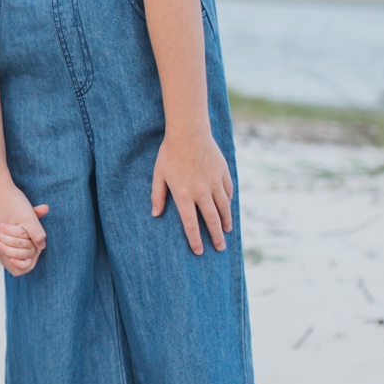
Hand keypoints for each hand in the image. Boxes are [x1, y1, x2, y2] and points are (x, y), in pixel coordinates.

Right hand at [0, 182, 49, 277]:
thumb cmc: (12, 201)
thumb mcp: (29, 218)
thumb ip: (38, 235)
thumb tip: (42, 246)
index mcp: (0, 246)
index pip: (17, 269)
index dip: (29, 262)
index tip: (36, 247)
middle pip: (14, 262)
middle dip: (27, 253)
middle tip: (33, 239)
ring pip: (11, 252)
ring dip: (22, 245)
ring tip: (29, 232)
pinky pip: (7, 244)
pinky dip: (17, 239)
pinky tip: (23, 227)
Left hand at [150, 125, 232, 254]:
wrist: (189, 132)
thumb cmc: (170, 153)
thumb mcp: (158, 174)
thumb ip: (157, 195)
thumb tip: (155, 214)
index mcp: (184, 194)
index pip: (190, 224)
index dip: (195, 240)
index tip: (198, 251)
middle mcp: (201, 191)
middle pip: (211, 220)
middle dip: (216, 237)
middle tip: (220, 248)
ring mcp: (214, 182)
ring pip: (224, 207)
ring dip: (226, 222)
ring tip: (227, 231)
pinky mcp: (223, 173)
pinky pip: (228, 192)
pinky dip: (228, 202)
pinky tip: (228, 209)